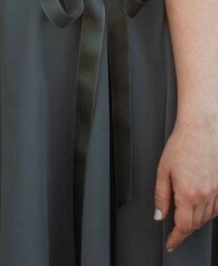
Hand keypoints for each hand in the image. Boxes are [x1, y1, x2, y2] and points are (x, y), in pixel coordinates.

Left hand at [155, 116, 217, 250]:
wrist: (201, 128)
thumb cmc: (182, 144)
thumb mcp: (163, 170)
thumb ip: (160, 196)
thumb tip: (160, 216)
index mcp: (187, 193)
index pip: (183, 226)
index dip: (175, 238)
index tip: (171, 243)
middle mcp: (204, 195)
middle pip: (195, 224)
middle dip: (183, 229)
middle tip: (174, 228)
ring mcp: (216, 191)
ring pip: (206, 218)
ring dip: (195, 220)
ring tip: (185, 214)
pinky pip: (217, 208)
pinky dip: (208, 212)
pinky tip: (200, 206)